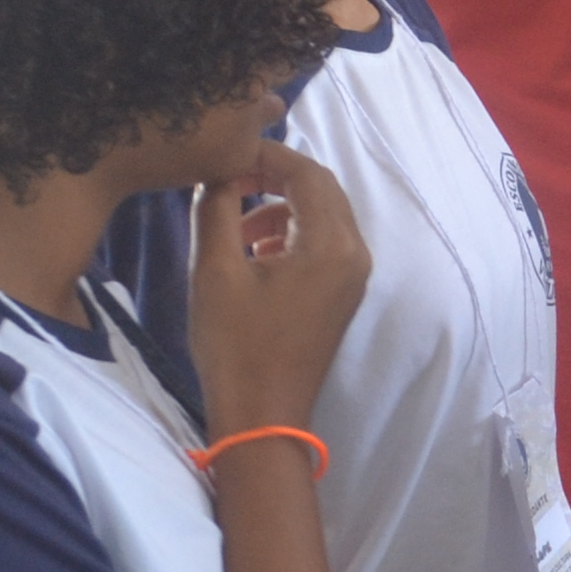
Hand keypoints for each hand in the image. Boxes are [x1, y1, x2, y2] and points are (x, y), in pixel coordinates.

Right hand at [188, 142, 371, 438]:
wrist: (263, 416)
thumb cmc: (236, 345)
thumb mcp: (215, 270)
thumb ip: (216, 208)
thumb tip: (217, 172)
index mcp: (331, 244)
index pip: (308, 173)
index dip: (267, 155)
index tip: (227, 155)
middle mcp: (355, 254)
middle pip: (322, 190)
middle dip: (275, 177)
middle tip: (229, 180)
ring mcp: (354, 276)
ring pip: (324, 216)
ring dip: (280, 208)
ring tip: (233, 227)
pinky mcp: (344, 295)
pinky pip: (325, 244)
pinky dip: (292, 234)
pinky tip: (253, 253)